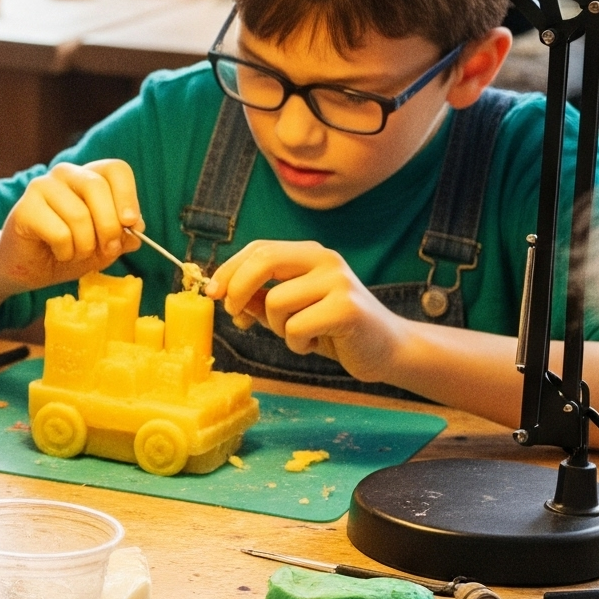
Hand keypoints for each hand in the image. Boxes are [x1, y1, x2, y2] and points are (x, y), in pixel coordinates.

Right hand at [0, 159, 140, 290]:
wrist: (30, 268)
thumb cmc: (69, 250)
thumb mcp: (105, 246)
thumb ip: (123, 235)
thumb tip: (136, 228)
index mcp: (88, 176)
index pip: (116, 169)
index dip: (127, 196)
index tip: (130, 223)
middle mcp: (65, 174)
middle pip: (97, 187)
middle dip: (109, 226)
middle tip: (107, 249)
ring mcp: (41, 187)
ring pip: (79, 215)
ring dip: (85, 246)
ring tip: (76, 253)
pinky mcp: (24, 208)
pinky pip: (60, 233)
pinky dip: (66, 252)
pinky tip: (58, 253)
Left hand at [207, 241, 405, 381]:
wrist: (386, 349)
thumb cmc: (333, 329)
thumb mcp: (291, 310)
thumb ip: (260, 299)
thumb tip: (221, 294)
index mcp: (309, 254)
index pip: (259, 249)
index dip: (229, 269)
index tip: (212, 292)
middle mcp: (325, 259)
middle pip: (264, 261)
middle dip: (238, 289)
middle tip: (236, 315)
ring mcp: (338, 282)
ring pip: (276, 301)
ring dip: (276, 327)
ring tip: (300, 334)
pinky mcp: (347, 309)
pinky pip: (295, 327)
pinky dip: (295, 343)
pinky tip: (314, 343)